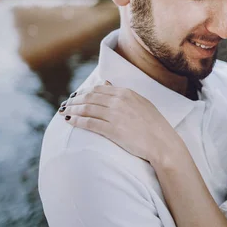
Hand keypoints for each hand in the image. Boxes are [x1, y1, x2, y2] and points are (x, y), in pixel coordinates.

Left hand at [58, 83, 185, 165]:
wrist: (162, 143)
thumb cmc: (154, 125)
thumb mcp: (141, 103)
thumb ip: (123, 94)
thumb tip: (106, 84)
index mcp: (126, 93)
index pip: (98, 89)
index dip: (84, 93)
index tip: (76, 97)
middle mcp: (119, 101)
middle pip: (89, 97)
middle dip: (74, 101)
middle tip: (66, 105)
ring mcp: (115, 115)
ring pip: (86, 109)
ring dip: (72, 110)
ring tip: (64, 112)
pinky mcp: (112, 130)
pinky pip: (89, 123)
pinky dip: (78, 121)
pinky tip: (70, 122)